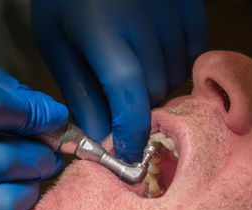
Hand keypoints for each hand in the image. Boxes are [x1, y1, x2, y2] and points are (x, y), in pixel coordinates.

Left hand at [31, 0, 207, 162]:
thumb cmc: (64, 4)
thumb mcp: (58, 47)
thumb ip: (80, 93)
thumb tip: (102, 137)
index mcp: (99, 26)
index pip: (127, 87)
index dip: (131, 128)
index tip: (129, 153)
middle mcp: (142, 15)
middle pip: (154, 87)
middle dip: (138, 107)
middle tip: (121, 101)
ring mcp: (171, 7)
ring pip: (176, 74)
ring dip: (157, 87)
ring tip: (135, 73)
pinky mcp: (189, 3)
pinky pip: (193, 52)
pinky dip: (176, 67)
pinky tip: (155, 58)